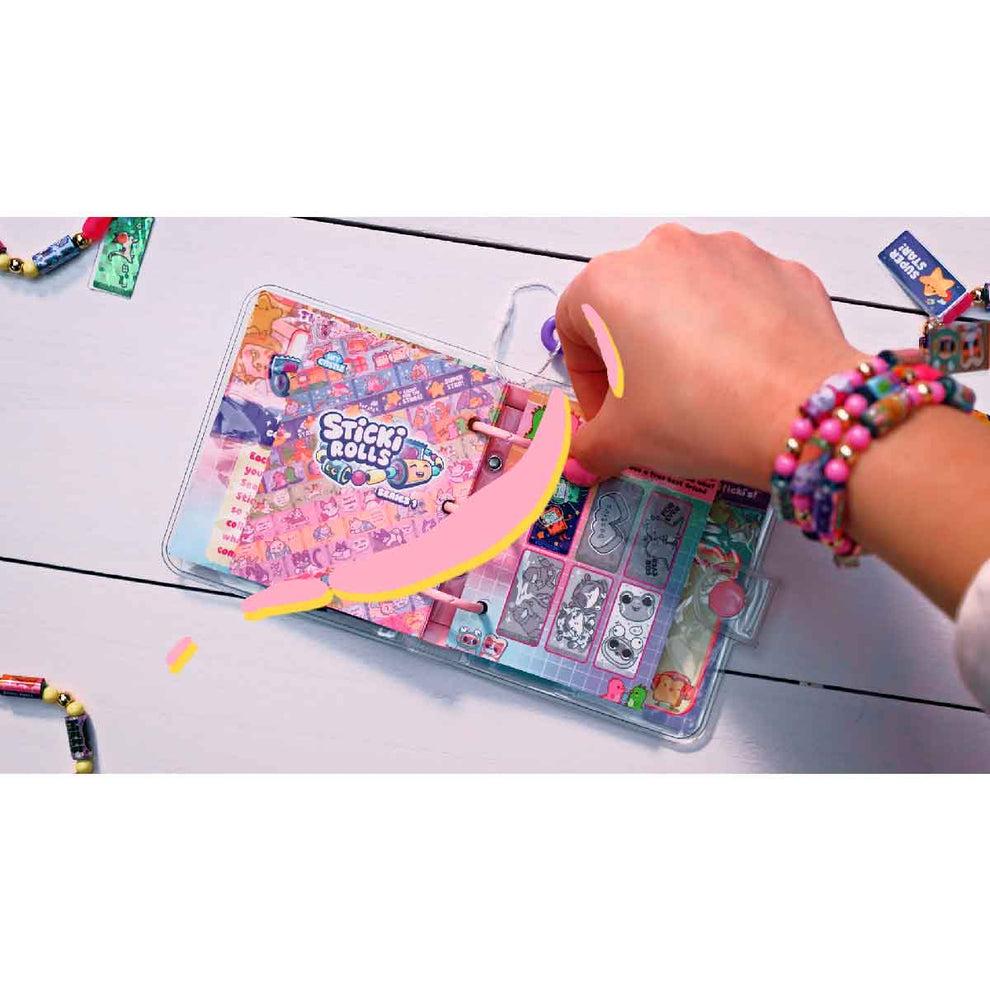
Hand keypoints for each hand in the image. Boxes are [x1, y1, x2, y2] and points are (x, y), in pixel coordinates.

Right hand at [555, 224, 864, 488]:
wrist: (799, 413)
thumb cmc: (697, 414)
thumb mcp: (622, 441)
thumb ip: (587, 447)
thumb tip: (582, 457)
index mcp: (610, 281)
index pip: (572, 325)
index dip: (584, 377)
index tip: (606, 412)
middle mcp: (665, 250)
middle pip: (629, 303)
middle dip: (632, 352)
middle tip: (650, 402)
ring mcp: (729, 252)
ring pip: (687, 295)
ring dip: (683, 336)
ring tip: (701, 390)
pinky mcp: (779, 268)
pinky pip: (742, 297)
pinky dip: (735, 329)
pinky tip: (743, 374)